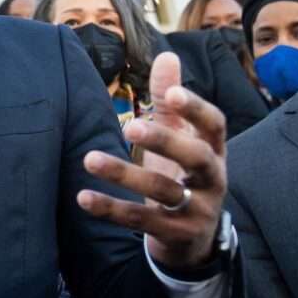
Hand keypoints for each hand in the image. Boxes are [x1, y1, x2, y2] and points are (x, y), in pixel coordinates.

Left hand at [77, 52, 227, 271]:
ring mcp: (197, 210)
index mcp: (214, 150)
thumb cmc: (183, 178)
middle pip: (196, 158)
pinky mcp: (176, 236)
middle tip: (130, 126)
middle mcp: (213, 179)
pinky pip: (141, 221)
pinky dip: (111, 209)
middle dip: (164, 141)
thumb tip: (167, 55)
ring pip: (164, 191)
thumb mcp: (180, 141)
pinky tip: (83, 196)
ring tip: (89, 159)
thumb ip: (171, 103)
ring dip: (125, 175)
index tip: (172, 93)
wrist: (194, 242)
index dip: (196, 109)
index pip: (214, 125)